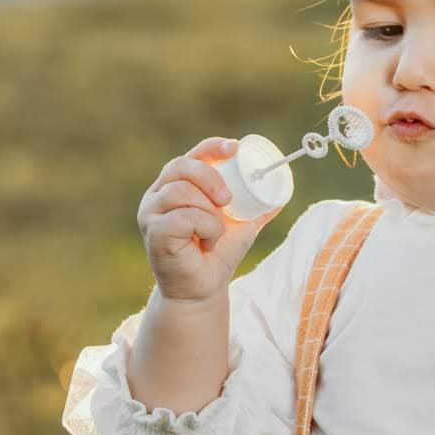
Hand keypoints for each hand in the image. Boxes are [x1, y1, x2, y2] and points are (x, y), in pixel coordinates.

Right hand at [137, 138, 282, 303]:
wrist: (203, 288)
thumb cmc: (218, 253)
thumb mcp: (243, 224)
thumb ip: (258, 206)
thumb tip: (283, 193)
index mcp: (177, 185)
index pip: (191, 156)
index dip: (212, 147)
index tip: (235, 148)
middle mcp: (158, 194)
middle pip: (182, 167)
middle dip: (211, 178)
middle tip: (228, 200)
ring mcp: (151, 212)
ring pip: (182, 192)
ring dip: (209, 212)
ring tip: (214, 232)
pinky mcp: (153, 231)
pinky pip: (183, 218)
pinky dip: (205, 228)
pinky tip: (205, 243)